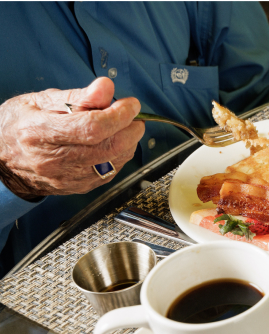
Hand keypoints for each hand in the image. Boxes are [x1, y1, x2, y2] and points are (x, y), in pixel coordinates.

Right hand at [0, 77, 144, 199]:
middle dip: (130, 129)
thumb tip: (106, 87)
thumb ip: (78, 96)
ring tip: (121, 126)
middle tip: (132, 115)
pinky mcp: (77, 187)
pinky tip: (112, 143)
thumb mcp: (41, 100)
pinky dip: (119, 156)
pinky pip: (110, 173)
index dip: (119, 115)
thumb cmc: (18, 125)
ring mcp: (66, 177)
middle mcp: (53, 159)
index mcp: (40, 132)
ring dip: (128, 142)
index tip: (131, 104)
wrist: (1, 160)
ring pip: (114, 162)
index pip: (92, 128)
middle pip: (108, 148)